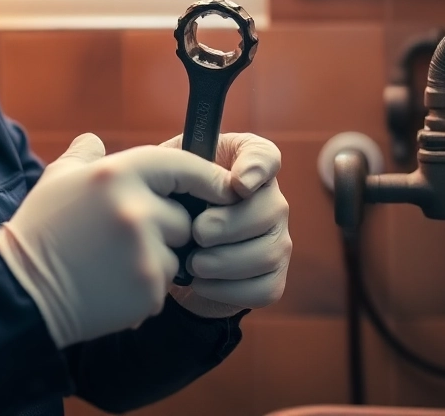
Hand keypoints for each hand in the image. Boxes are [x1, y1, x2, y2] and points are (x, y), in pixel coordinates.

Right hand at [0, 133, 238, 347]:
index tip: (226, 186)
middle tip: (124, 237)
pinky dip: (146, 285)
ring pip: (177, 252)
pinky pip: (165, 283)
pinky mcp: (148, 290)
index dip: (208, 176)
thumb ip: (85, 155)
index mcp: (116, 174)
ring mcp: (144, 251)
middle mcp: (135, 209)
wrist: (21, 294)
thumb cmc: (38, 231)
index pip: (182, 165)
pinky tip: (111, 284)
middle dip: (164, 227)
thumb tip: (95, 140)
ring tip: (113, 261)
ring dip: (156, 257)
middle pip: (184, 216)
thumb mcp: (57, 180)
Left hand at [161, 133, 290, 317]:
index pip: (265, 155)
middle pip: (270, 209)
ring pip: (266, 253)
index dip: (257, 168)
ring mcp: (277, 241)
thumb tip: (220, 183)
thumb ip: (184, 165)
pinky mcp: (273, 279)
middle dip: (226, 225)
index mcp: (243, 167)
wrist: (170, 257)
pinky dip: (225, 289)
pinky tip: (201, 281)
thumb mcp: (167, 177)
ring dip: (222, 261)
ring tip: (192, 261)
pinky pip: (261, 288)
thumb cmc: (170, 206)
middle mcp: (271, 201)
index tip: (238, 185)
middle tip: (196, 233)